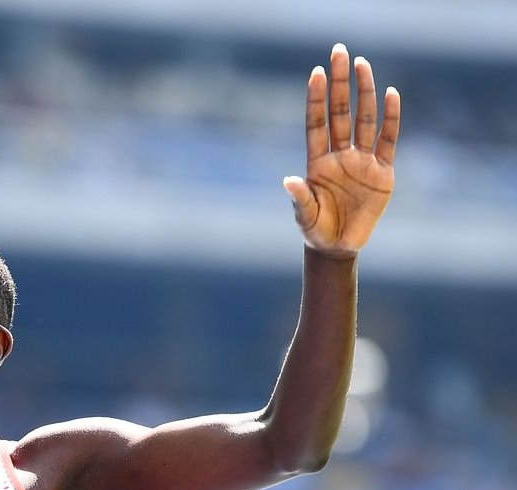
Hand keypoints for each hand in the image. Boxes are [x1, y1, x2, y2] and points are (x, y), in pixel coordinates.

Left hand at [284, 43, 400, 256]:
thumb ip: (300, 198)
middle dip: (339, 83)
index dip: (316, 99)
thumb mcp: (305, 216)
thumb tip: (289, 180)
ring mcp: (362, 161)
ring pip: (364, 119)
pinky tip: (391, 94)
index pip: (317, 123)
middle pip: (340, 112)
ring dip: (365, 92)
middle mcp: (339, 155)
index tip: (316, 73)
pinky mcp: (383, 171)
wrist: (338, 246)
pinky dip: (390, 118)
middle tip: (339, 52)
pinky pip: (388, 140)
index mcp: (317, 162)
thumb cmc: (316, 230)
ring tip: (363, 64)